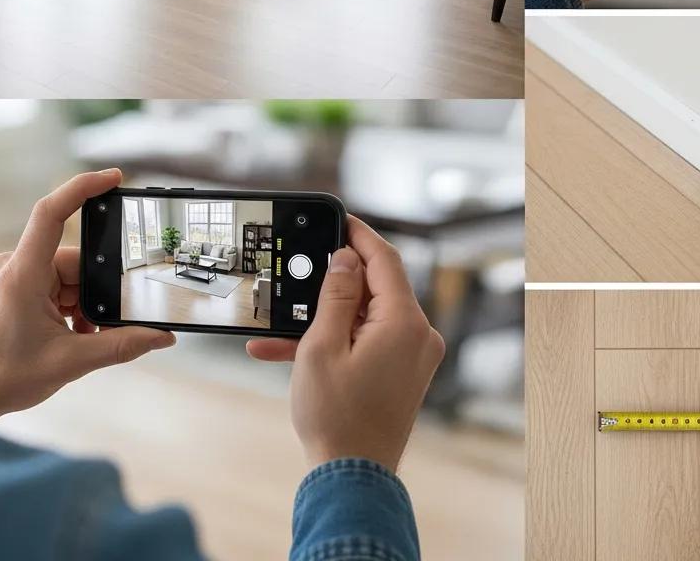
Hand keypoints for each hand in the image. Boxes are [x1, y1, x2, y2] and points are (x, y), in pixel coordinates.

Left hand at [0, 170, 174, 424]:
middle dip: (95, 292)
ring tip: (79, 338)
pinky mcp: (14, 289)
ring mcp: (14, 277)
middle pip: (76, 261)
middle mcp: (16, 266)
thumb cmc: (1, 376)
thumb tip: (161, 336)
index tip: (115, 178)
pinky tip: (72, 336)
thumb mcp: (71, 361)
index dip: (84, 187)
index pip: (52, 211)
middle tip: (100, 324)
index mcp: (24, 272)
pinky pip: (55, 287)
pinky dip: (70, 308)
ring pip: (68, 277)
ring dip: (82, 305)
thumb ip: (121, 345)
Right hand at [246, 216, 444, 474]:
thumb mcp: (322, 346)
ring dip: (326, 317)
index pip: (385, 260)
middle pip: (376, 287)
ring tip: (281, 326)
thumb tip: (346, 258)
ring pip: (366, 316)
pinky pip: (368, 341)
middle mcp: (418, 335)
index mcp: (405, 323)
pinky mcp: (402, 373)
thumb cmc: (336, 419)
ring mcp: (413, 356)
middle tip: (302, 270)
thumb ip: (336, 294)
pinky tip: (290, 351)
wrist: (352, 480)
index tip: (338, 218)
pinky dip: (337, 341)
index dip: (359, 235)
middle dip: (333, 281)